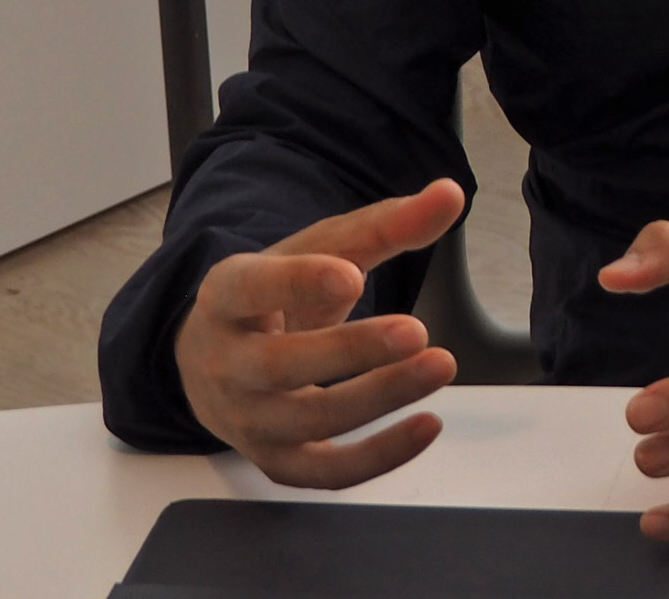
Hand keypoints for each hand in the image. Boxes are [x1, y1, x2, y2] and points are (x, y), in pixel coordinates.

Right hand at [173, 179, 465, 487]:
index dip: (296, 283)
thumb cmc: (274, 296)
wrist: (217, 362)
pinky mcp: (276, 460)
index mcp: (225, 296)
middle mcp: (227, 363)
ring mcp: (248, 420)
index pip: (250, 289)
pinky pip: (326, 472)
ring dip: (381, 397)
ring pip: (311, 420)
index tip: (353, 274)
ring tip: (440, 364)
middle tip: (417, 331)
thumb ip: (383, 225)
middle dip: (351, 351)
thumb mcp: (316, 251)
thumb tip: (450, 195)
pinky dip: (379, 456)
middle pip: (282, 365)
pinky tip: (428, 424)